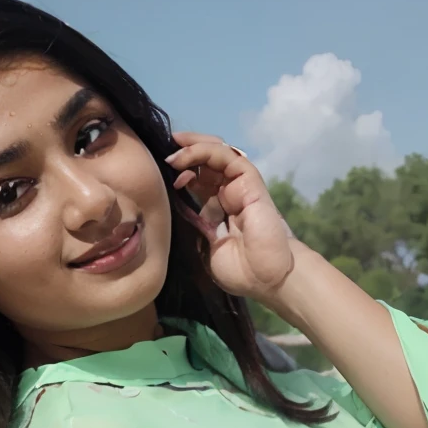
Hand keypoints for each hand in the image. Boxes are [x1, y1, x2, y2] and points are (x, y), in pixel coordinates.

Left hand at [166, 133, 296, 305]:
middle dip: (185, 151)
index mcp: (218, 207)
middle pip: (207, 160)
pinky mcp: (249, 181)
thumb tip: (177, 206)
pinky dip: (204, 152)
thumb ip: (195, 224)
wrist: (266, 279)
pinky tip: (185, 158)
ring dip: (191, 149)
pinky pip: (226, 156)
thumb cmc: (240, 272)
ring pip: (216, 152)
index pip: (199, 178)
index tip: (161, 174)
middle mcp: (229, 192)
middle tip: (164, 149)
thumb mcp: (206, 248)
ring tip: (172, 154)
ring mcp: (240, 185)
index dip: (181, 171)